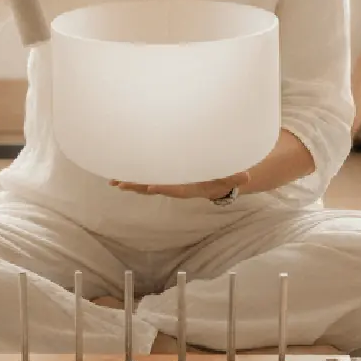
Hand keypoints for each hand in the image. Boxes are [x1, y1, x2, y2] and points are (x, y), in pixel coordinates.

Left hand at [109, 171, 250, 200]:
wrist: (219, 183)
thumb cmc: (225, 177)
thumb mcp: (233, 176)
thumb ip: (237, 177)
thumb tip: (246, 176)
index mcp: (190, 186)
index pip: (175, 187)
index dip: (162, 187)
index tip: (149, 187)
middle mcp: (177, 186)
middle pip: (155, 186)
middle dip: (137, 185)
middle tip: (119, 183)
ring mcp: (171, 182)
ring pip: (149, 183)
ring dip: (132, 182)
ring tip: (114, 181)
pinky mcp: (168, 177)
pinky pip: (150, 177)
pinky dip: (136, 176)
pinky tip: (123, 173)